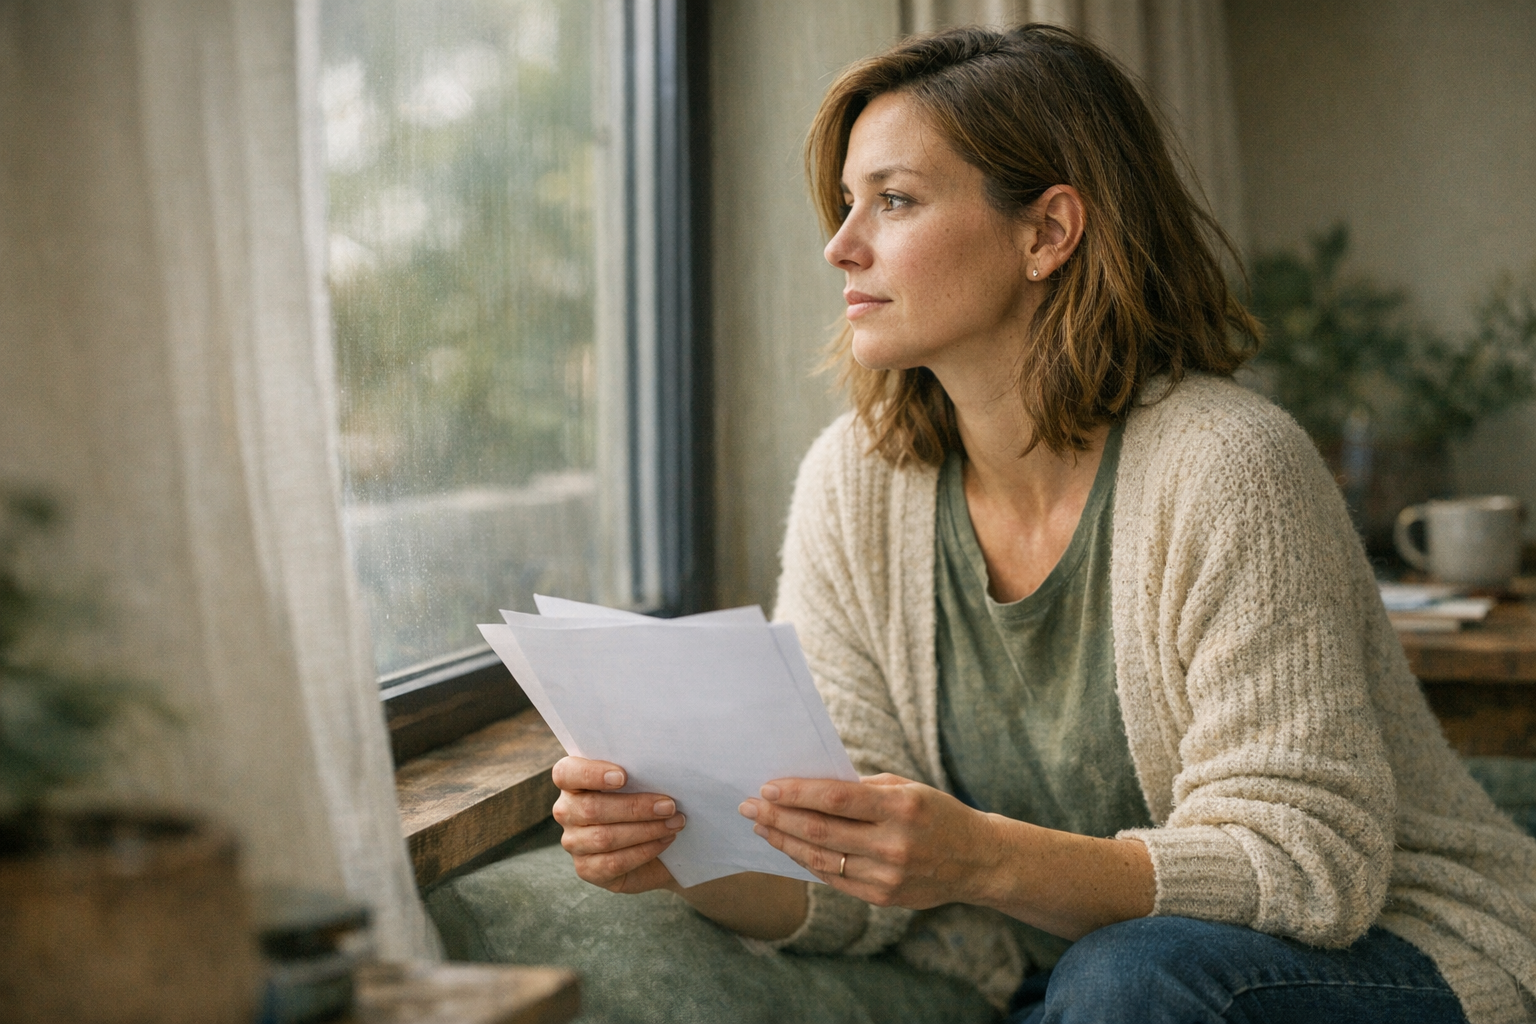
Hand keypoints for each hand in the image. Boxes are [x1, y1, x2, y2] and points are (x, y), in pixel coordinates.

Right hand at [551, 756, 686, 894]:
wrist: (655, 846)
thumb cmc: (643, 803)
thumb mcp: (638, 783)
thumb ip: (637, 773)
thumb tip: (660, 771)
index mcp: (571, 782)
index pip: (566, 774)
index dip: (591, 774)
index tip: (623, 776)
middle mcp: (566, 812)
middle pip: (591, 808)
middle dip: (635, 807)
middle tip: (669, 805)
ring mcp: (573, 843)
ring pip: (604, 837)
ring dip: (646, 830)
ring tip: (674, 823)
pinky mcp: (586, 869)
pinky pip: (614, 862)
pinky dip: (644, 850)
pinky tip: (665, 840)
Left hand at [738, 773, 1000, 909]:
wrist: (977, 860)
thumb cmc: (936, 813)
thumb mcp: (907, 787)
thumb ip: (862, 789)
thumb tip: (808, 786)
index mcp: (902, 807)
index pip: (836, 799)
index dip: (797, 793)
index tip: (767, 787)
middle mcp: (894, 844)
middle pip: (820, 831)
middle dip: (778, 817)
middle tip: (749, 806)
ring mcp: (888, 875)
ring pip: (820, 858)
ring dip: (785, 841)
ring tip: (761, 827)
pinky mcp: (882, 897)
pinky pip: (834, 878)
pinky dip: (807, 861)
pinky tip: (789, 847)